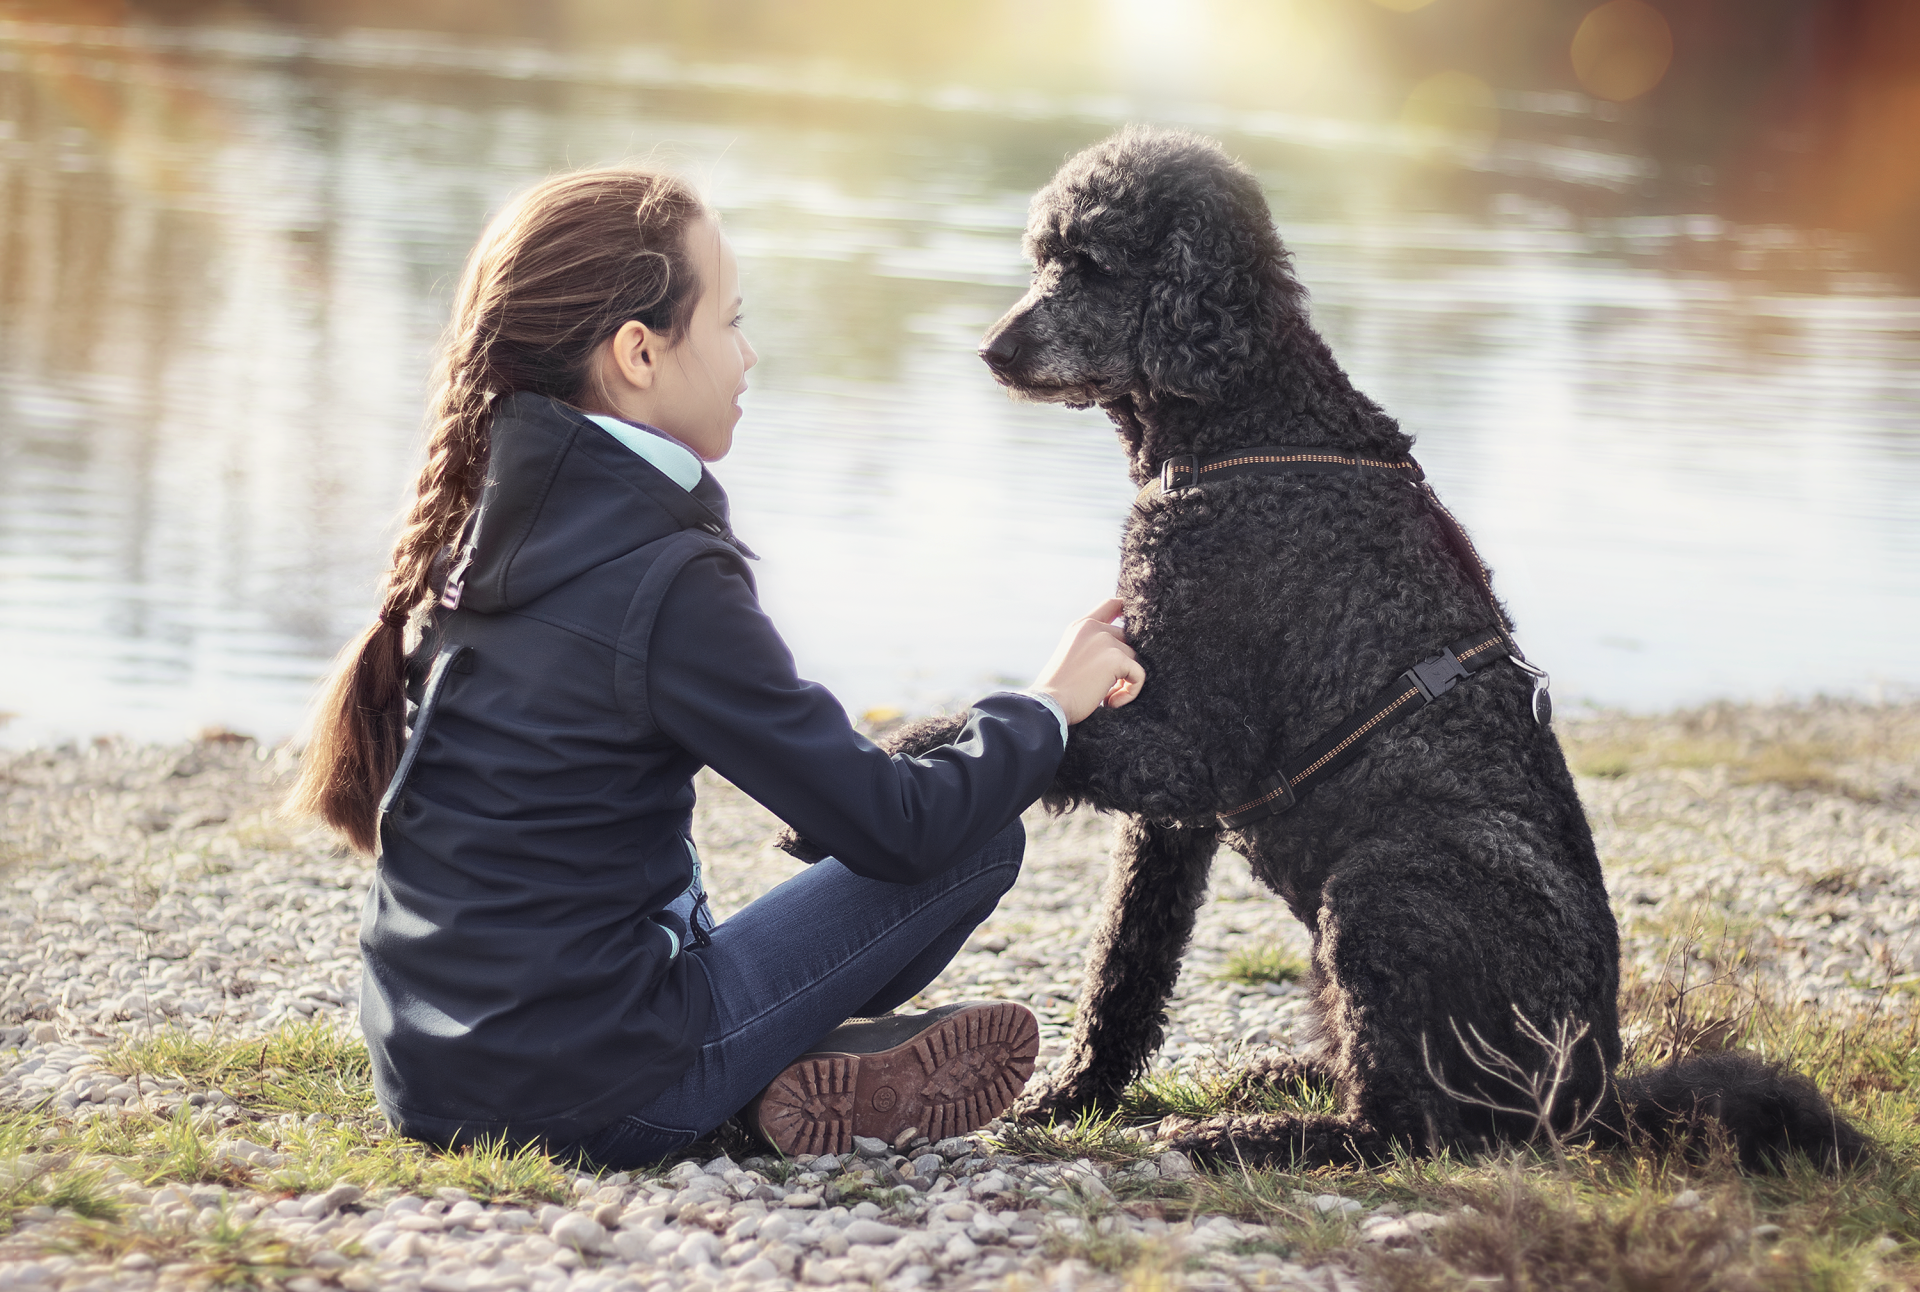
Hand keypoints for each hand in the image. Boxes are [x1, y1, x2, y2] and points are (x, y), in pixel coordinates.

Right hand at [1030, 597, 1145, 725]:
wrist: (1049, 704)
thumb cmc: (1058, 689)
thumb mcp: (1071, 655)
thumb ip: (1091, 645)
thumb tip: (1121, 653)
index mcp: (1081, 626)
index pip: (1111, 605)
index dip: (1127, 610)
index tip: (1135, 624)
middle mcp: (1093, 628)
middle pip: (1127, 640)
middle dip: (1124, 663)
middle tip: (1107, 687)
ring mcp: (1105, 641)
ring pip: (1134, 659)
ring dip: (1126, 681)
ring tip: (1106, 697)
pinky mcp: (1116, 659)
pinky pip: (1138, 675)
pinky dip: (1130, 692)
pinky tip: (1111, 702)